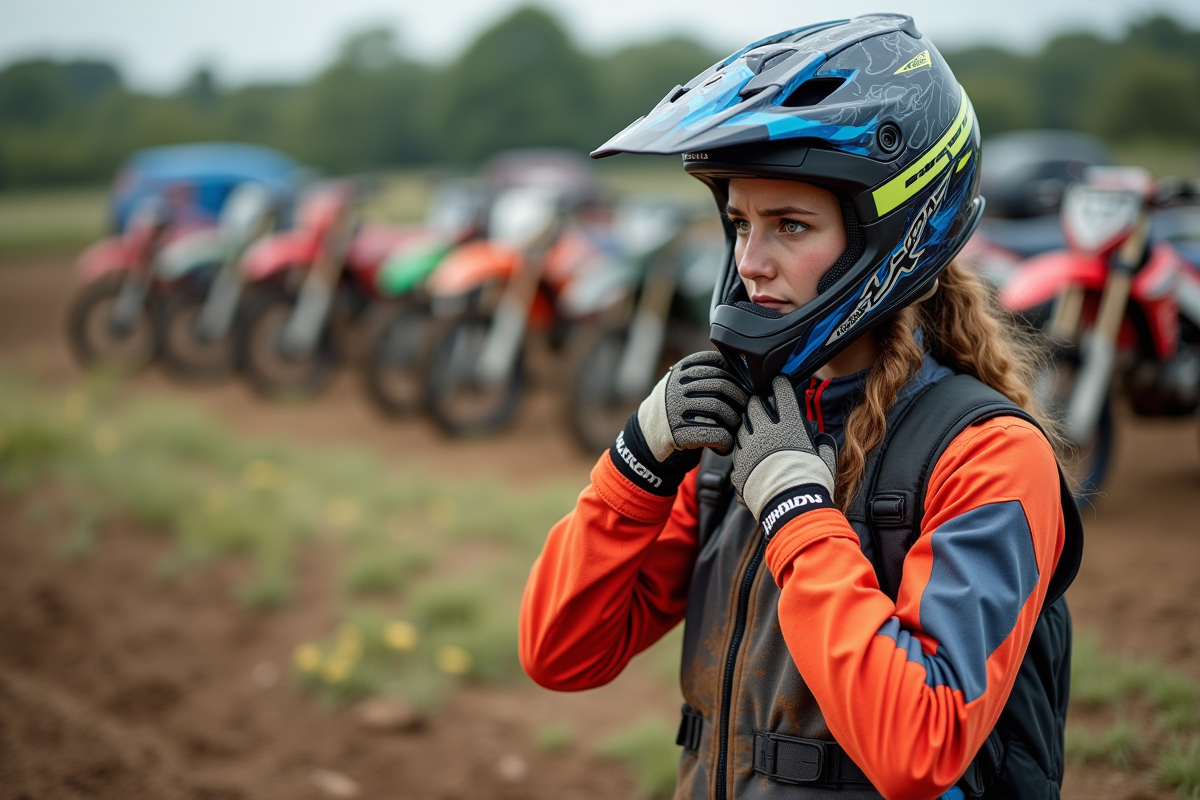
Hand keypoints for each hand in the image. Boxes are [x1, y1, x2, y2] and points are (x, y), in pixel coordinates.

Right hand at [611, 351, 748, 494]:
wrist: (646, 437)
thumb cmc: (673, 410)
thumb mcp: (678, 385)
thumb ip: (700, 375)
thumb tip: (740, 368)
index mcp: (678, 373)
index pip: (714, 362)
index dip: (734, 373)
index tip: (741, 385)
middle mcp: (674, 389)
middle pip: (722, 385)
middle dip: (740, 397)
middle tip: (744, 408)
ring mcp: (674, 410)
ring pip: (720, 409)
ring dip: (735, 420)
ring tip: (735, 427)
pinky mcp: (678, 434)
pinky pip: (715, 434)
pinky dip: (726, 441)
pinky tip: (725, 445)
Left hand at [731, 375, 838, 534]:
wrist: (792, 510)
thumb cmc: (813, 485)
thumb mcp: (826, 461)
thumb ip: (823, 445)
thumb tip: (822, 438)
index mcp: (790, 427)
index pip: (782, 393)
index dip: (780, 383)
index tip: (779, 381)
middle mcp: (766, 433)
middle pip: (754, 404)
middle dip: (758, 400)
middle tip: (762, 402)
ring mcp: (749, 449)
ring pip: (741, 425)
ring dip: (747, 423)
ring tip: (754, 427)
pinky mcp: (739, 467)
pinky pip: (735, 449)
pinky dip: (741, 446)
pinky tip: (748, 450)